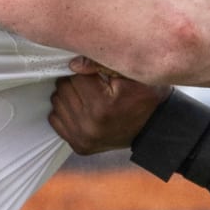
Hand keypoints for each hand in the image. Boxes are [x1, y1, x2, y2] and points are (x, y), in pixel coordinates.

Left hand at [48, 61, 171, 154]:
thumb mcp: (134, 74)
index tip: (99, 75)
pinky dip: (66, 111)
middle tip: (93, 83)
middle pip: (63, 88)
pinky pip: (55, 119)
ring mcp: (82, 138)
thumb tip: (72, 63)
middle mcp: (90, 125)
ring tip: (89, 95)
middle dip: (75, 81)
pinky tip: (84, 109)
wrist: (154, 128)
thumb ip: (102, 64)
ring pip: (57, 102)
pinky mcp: (79, 146)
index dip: (87, 71)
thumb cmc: (146, 97)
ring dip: (70, 95)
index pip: (75, 75)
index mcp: (103, 105)